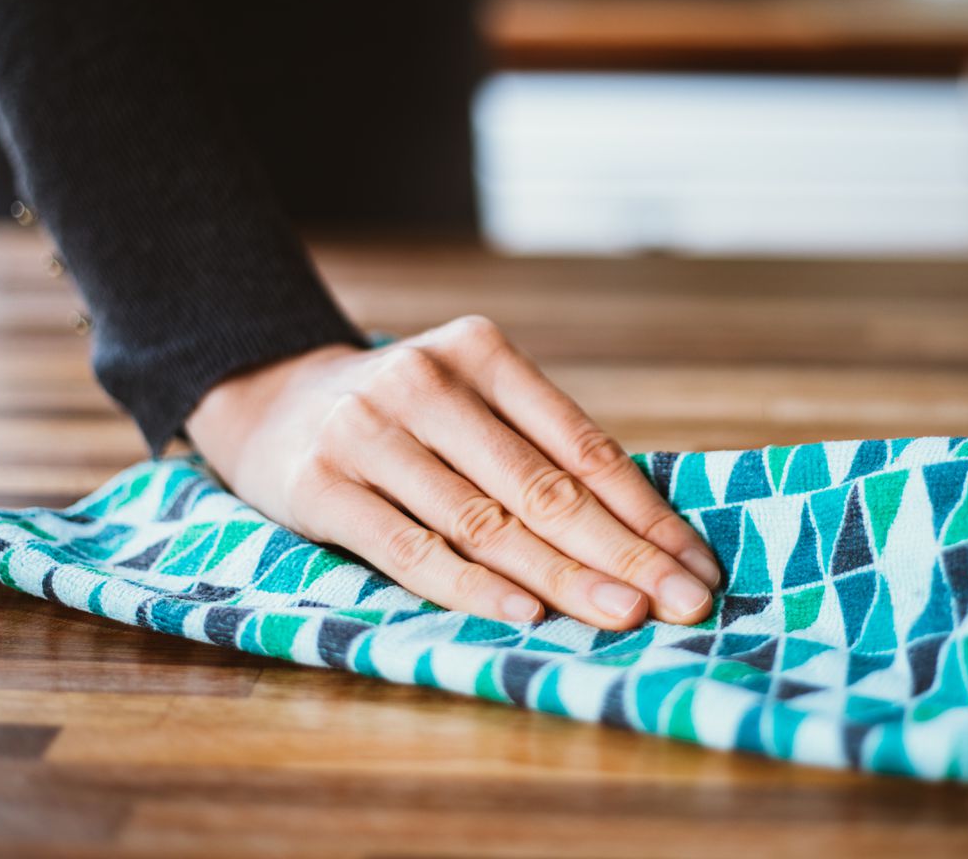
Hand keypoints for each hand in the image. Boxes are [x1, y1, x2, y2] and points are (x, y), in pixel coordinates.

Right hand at [183, 315, 721, 629]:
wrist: (270, 398)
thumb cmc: (406, 416)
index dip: (644, 511)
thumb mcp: (471, 401)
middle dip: (622, 552)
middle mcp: (425, 382)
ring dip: (562, 577)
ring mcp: (367, 432)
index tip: (697, 565)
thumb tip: (646, 533)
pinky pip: (408, 548)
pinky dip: (470, 585)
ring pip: (483, 521)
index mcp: (479, 351)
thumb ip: (538, 448)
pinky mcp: (319, 486)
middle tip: (683, 603)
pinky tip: (525, 614)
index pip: (581, 445)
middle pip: (541, 486)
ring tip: (624, 616)